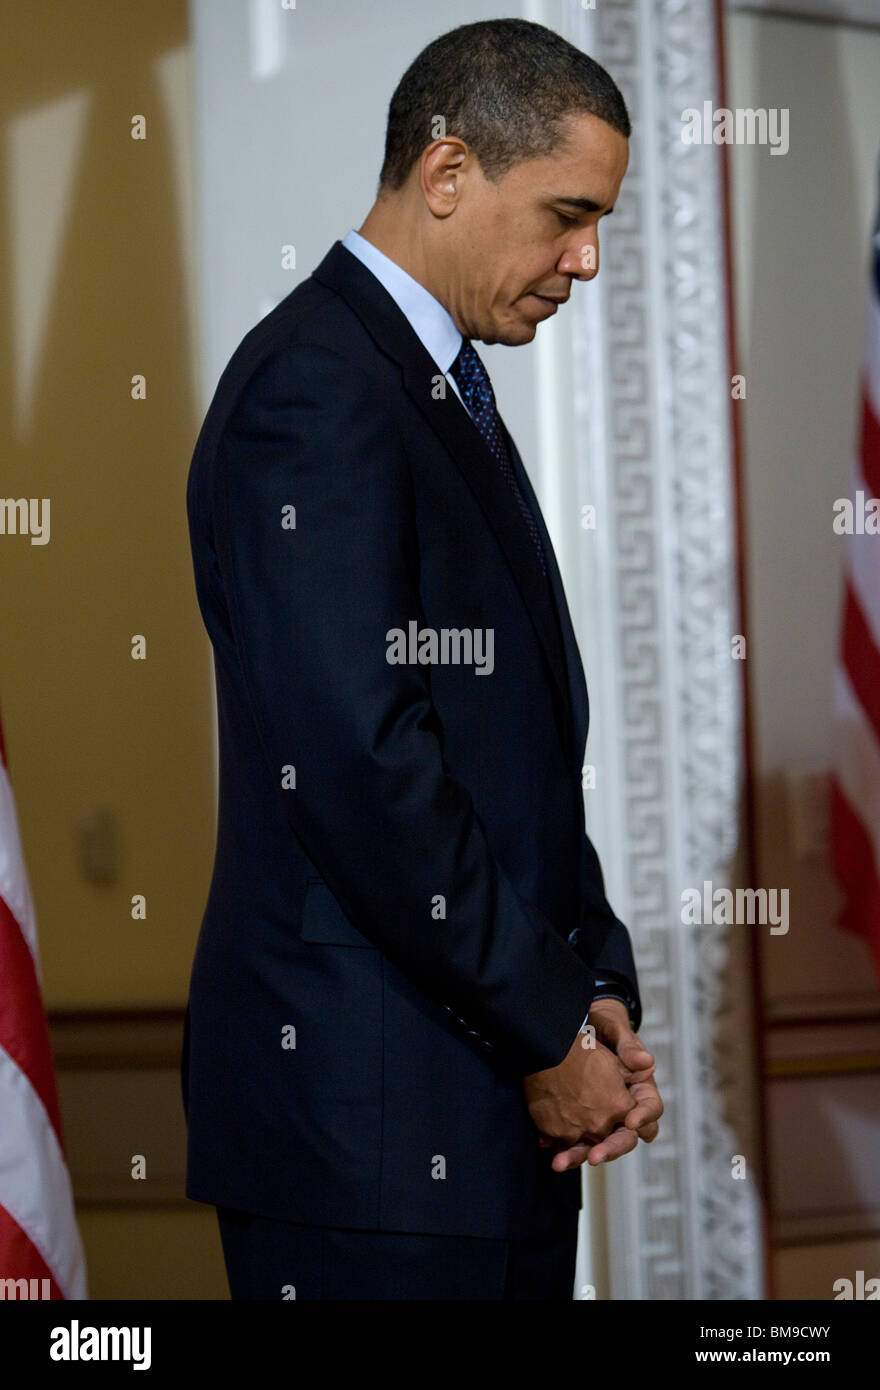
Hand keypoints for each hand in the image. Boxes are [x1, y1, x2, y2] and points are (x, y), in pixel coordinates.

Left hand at [541, 999, 662, 1169]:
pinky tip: (546, 1147)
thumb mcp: (614, 1029)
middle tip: (595, 1156)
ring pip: (596, 1145)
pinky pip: (573, 1139)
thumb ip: (627, 1045)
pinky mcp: (577, 1121)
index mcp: (640, 1090)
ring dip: (579, 1155)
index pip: (651, 1111)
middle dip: (610, 1148)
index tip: (631, 1122)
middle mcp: (623, 1110)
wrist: (574, 1026)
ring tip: (561, 1162)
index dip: (644, 1118)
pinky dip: (561, 1146)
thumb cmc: (603, 1027)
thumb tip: (646, 1063)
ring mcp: (600, 1119)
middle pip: (625, 1138)